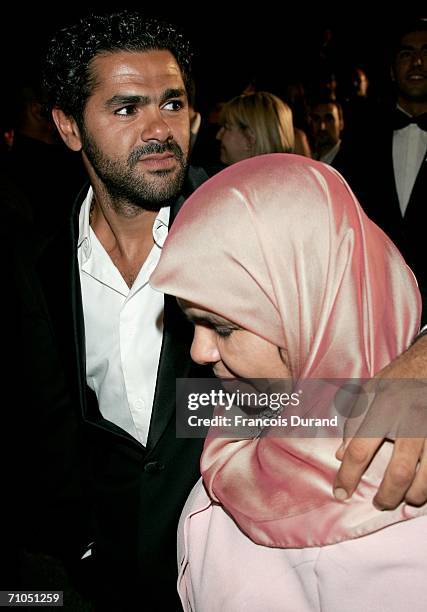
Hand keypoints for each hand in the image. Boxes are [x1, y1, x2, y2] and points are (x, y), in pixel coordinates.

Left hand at [333, 334, 426, 508]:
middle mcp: (410, 422)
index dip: (347, 476)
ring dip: (414, 495)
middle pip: (398, 473)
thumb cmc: (400, 377)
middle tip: (379, 503)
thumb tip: (340, 454)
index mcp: (383, 409)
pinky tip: (425, 487)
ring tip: (405, 497)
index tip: (340, 492)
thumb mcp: (370, 390)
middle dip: (387, 496)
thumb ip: (353, 421)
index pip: (358, 450)